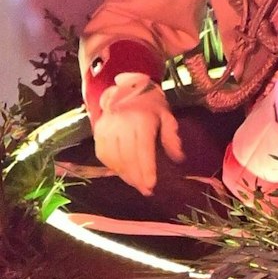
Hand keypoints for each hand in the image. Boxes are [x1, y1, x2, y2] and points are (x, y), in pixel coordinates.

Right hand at [93, 74, 182, 195]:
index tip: (151, 185)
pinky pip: (102, 154)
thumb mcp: (166, 116)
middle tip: (146, 190)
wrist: (127, 88)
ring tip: (136, 184)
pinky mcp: (98, 131)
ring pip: (114, 158)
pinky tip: (122, 173)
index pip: (143, 150)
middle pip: (128, 157)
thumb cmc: (151, 104)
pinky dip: (112, 166)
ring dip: (125, 175)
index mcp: (142, 120)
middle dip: (137, 177)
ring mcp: (107, 128)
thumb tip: (178, 158)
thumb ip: (171, 137)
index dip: (146, 169)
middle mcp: (122, 124)